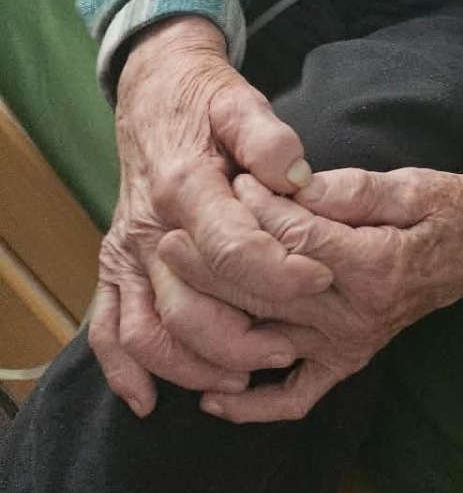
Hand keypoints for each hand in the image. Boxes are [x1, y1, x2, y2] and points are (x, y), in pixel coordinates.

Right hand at [90, 16, 333, 416]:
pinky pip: (109, 328)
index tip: (322, 279)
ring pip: (148, 330)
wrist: (153, 93)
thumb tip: (296, 177)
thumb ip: (268, 137)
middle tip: (291, 348)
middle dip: (241, 338)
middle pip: (188, 305)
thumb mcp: (241, 101)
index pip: (231, 246)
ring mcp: (128, 250)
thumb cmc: (206, 101)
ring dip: (192, 365)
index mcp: (185, 185)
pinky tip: (151, 400)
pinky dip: (125, 370)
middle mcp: (150, 227)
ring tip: (243, 377)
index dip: (279, 271)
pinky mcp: (116, 264)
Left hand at [156, 163, 462, 423]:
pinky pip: (295, 399)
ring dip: (213, 319)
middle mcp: (358, 315)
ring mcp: (350, 344)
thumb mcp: (408, 183)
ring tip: (172, 287)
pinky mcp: (347, 360)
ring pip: (266, 339)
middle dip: (214, 261)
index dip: (258, 209)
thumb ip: (350, 188)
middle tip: (172, 232)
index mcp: (376, 266)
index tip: (231, 179)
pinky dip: (253, 408)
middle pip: (269, 291)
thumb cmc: (443, 208)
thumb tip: (291, 183)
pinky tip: (212, 399)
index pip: (297, 241)